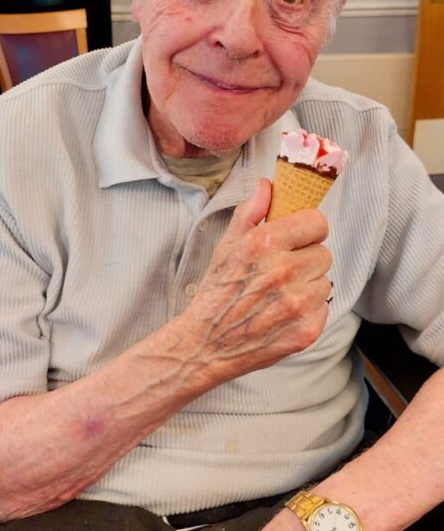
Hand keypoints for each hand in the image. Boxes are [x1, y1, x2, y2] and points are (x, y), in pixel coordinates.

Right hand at [184, 178, 331, 383]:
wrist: (206, 345)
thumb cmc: (216, 294)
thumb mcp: (226, 246)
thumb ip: (251, 212)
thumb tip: (267, 186)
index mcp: (264, 244)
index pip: (317, 222)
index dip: (308, 229)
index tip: (298, 238)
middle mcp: (283, 272)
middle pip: (323, 253)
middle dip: (306, 260)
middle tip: (283, 271)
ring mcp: (297, 304)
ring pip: (324, 281)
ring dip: (308, 286)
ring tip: (281, 295)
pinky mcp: (306, 330)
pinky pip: (323, 308)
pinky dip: (308, 312)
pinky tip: (284, 315)